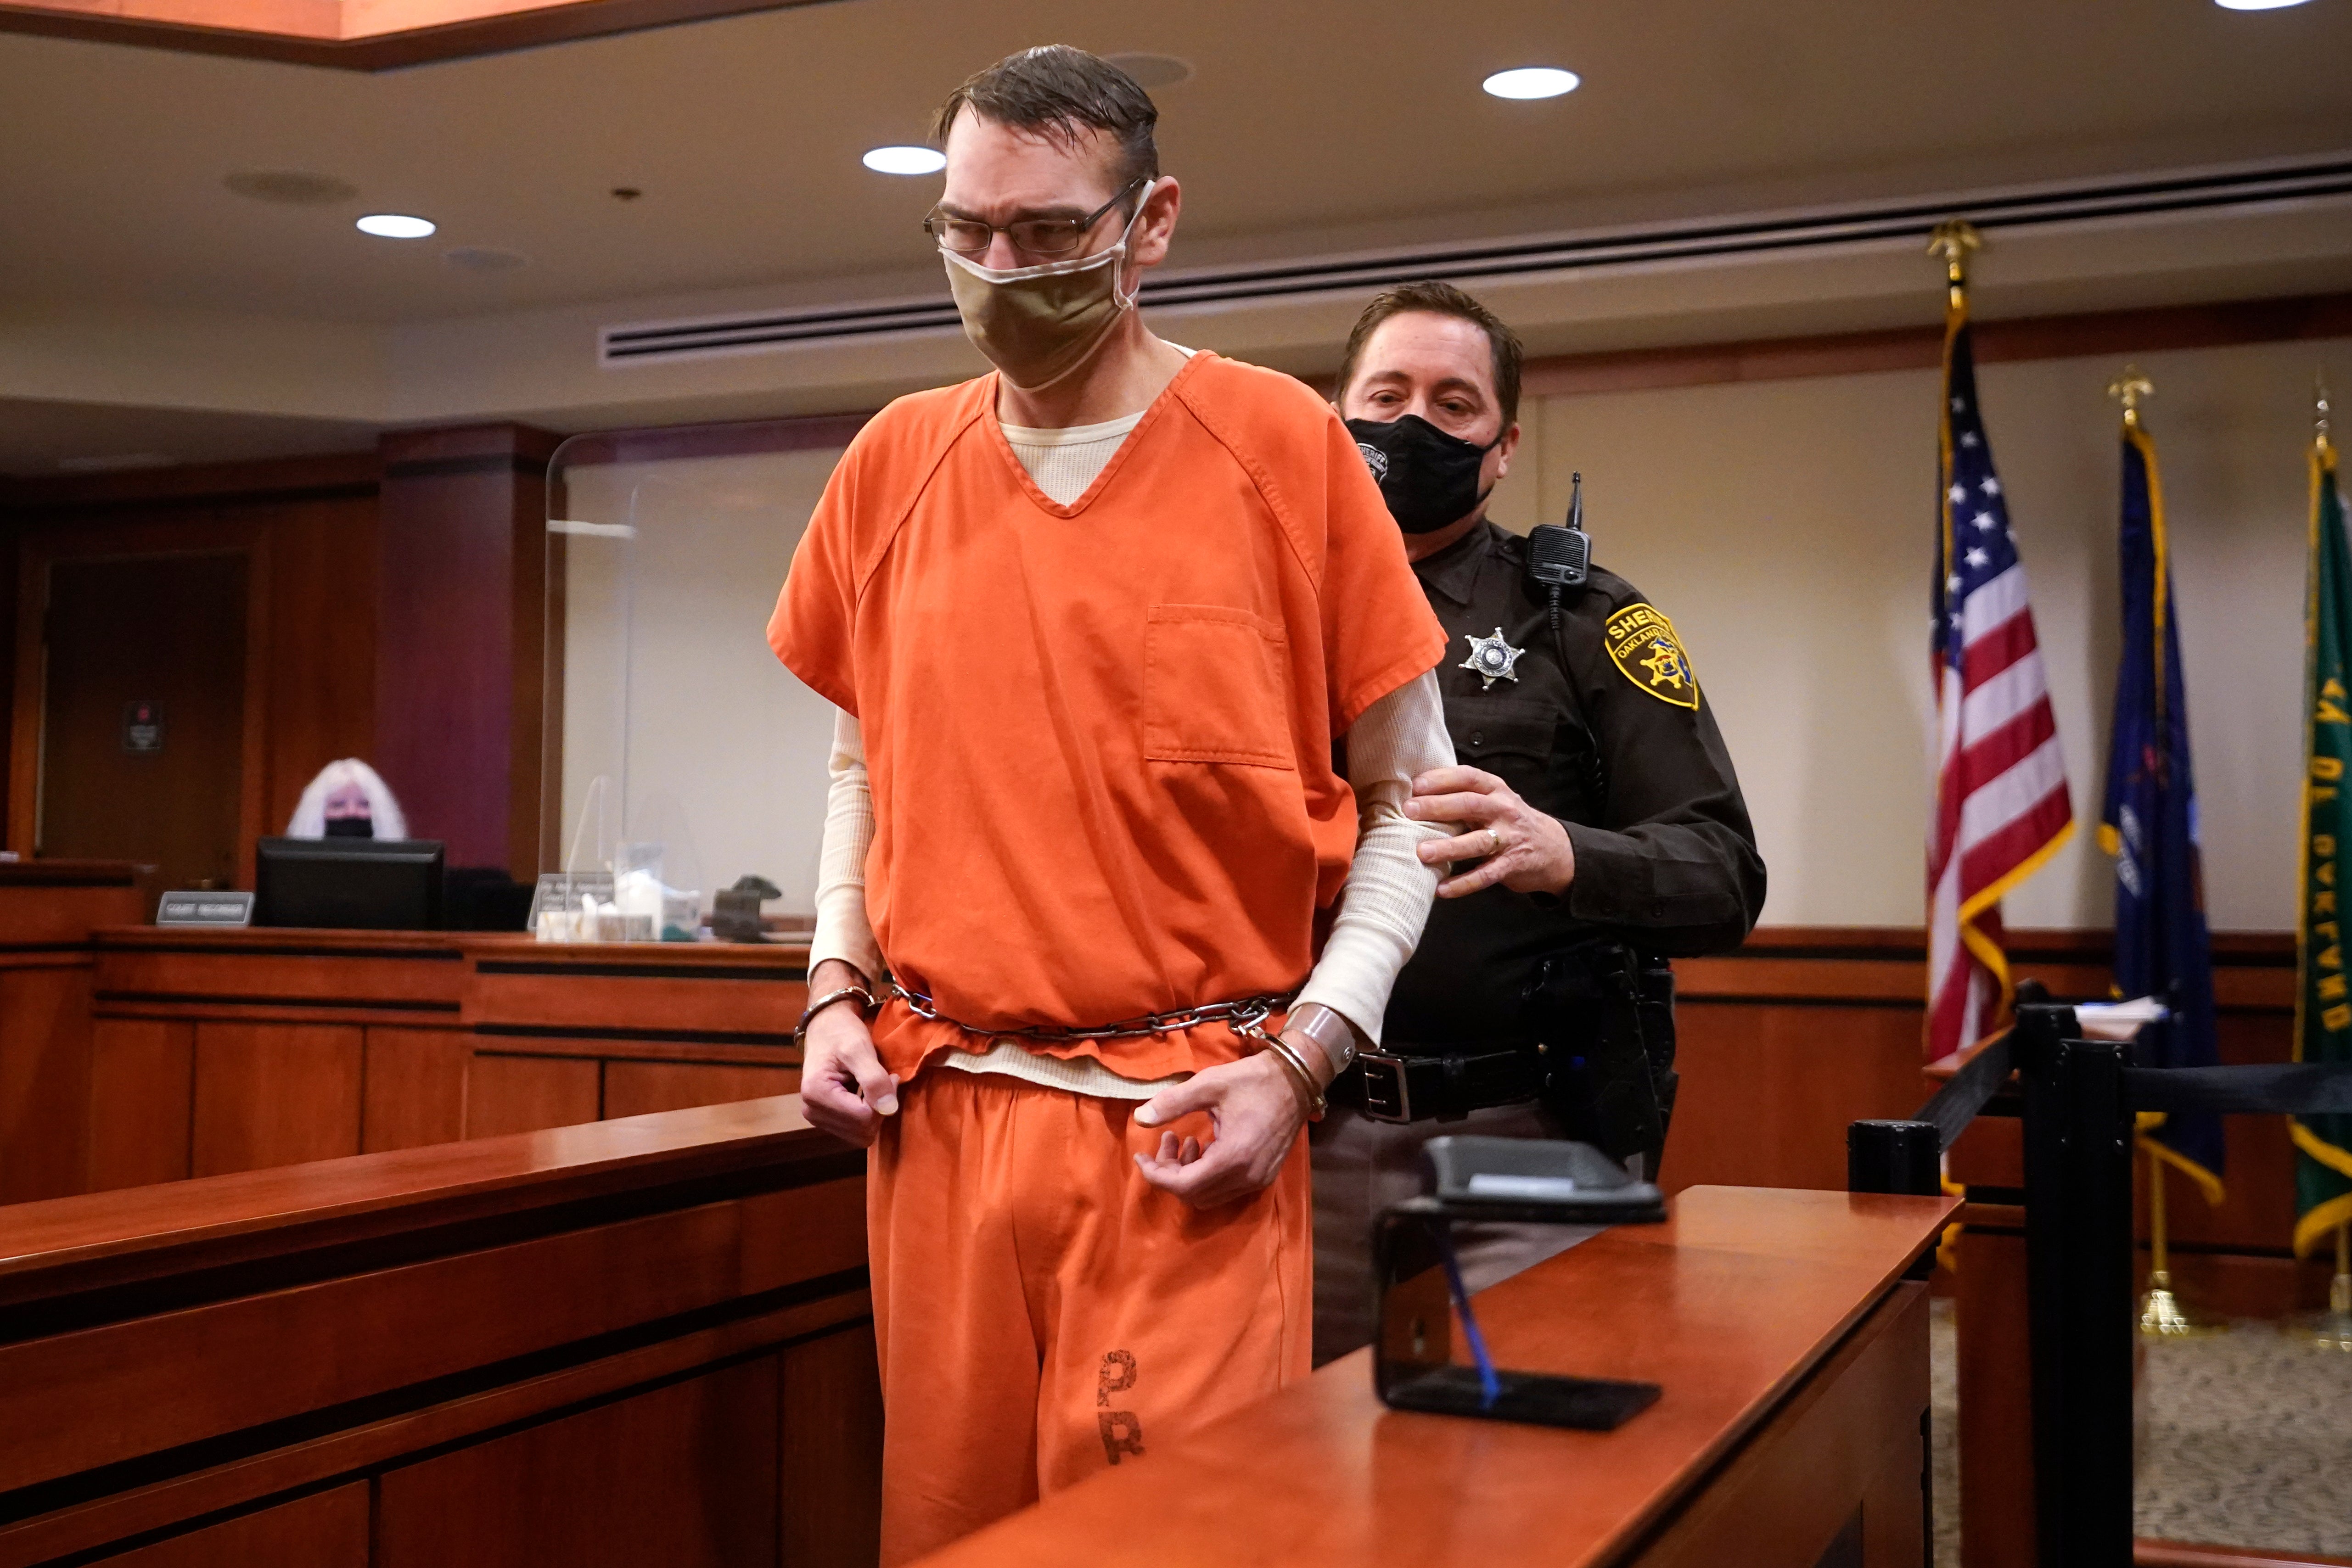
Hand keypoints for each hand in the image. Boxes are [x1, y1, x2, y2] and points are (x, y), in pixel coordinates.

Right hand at [798, 961, 897, 1146]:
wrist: (827, 1025)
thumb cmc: (842, 1032)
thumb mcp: (860, 1048)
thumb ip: (874, 1078)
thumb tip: (889, 1109)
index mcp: (816, 1094)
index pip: (863, 1118)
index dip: (884, 1101)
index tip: (890, 1076)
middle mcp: (811, 1110)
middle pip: (862, 1130)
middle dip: (879, 1108)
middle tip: (884, 1080)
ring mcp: (816, 1117)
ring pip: (860, 1134)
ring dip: (874, 1112)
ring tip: (874, 1085)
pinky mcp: (824, 1118)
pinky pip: (854, 1130)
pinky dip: (866, 1115)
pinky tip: (866, 1094)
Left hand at [1131, 1050, 1308, 1207]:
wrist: (1297, 1080)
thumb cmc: (1253, 1079)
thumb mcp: (1209, 1084)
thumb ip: (1172, 1103)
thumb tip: (1139, 1118)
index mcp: (1233, 1157)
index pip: (1183, 1185)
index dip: (1156, 1175)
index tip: (1141, 1156)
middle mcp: (1247, 1176)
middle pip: (1194, 1194)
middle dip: (1170, 1172)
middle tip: (1167, 1139)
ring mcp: (1258, 1179)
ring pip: (1209, 1194)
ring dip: (1189, 1174)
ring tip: (1186, 1140)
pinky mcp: (1264, 1175)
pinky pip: (1226, 1188)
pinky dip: (1207, 1174)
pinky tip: (1206, 1146)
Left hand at [1406, 765, 1576, 898]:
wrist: (1554, 849)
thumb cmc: (1509, 821)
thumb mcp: (1494, 800)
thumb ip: (1464, 795)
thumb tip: (1417, 793)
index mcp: (1495, 789)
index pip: (1468, 777)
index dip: (1441, 779)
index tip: (1415, 785)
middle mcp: (1503, 810)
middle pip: (1469, 805)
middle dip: (1438, 807)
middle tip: (1409, 811)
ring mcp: (1509, 838)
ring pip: (1477, 841)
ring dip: (1449, 847)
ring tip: (1422, 852)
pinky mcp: (1512, 865)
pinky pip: (1485, 875)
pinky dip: (1463, 883)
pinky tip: (1441, 889)